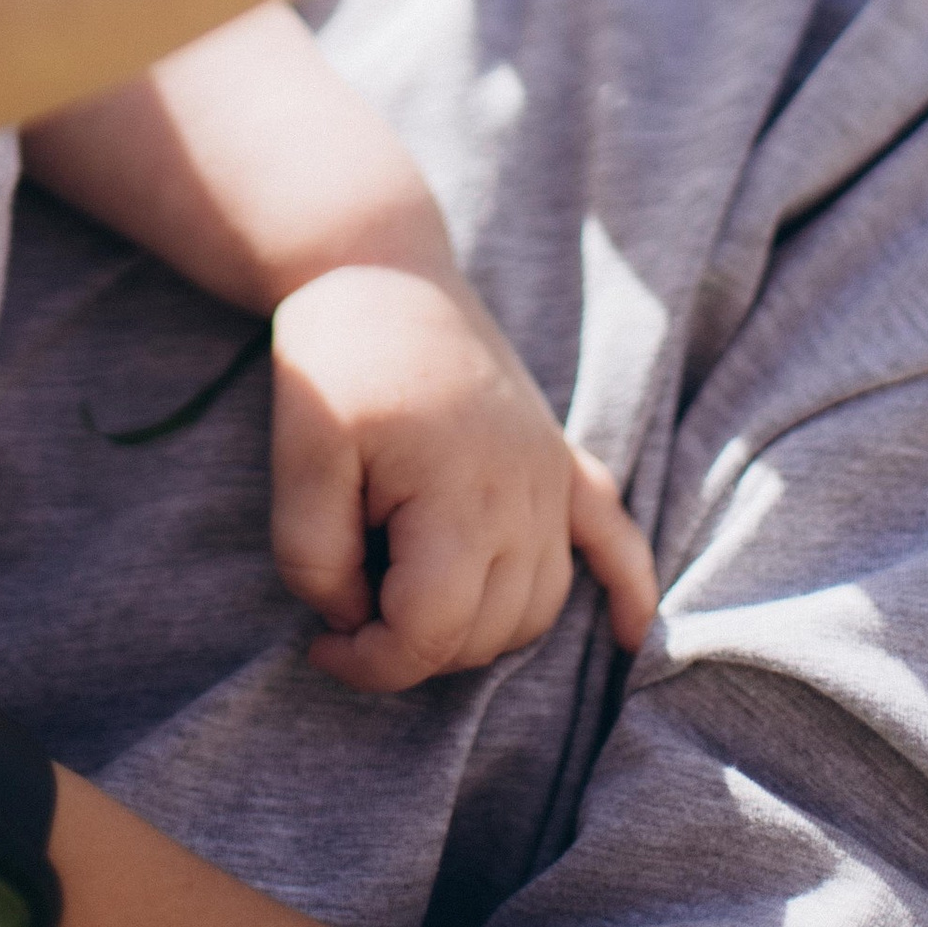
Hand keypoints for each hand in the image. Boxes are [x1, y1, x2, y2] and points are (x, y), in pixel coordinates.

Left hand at [269, 267, 656, 694]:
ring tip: (408, 597)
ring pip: (539, 604)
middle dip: (416, 644)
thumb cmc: (337, 354)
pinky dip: (626, 588)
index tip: (319, 643)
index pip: (433, 630)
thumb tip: (354, 618)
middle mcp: (524, 491)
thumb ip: (315, 555)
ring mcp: (550, 475)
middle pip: (490, 630)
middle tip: (350, 601)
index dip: (369, 661)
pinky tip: (628, 632)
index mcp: (458, 491)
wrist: (380, 265)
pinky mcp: (559, 457)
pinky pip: (614, 536)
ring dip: (481, 629)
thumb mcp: (299, 453)